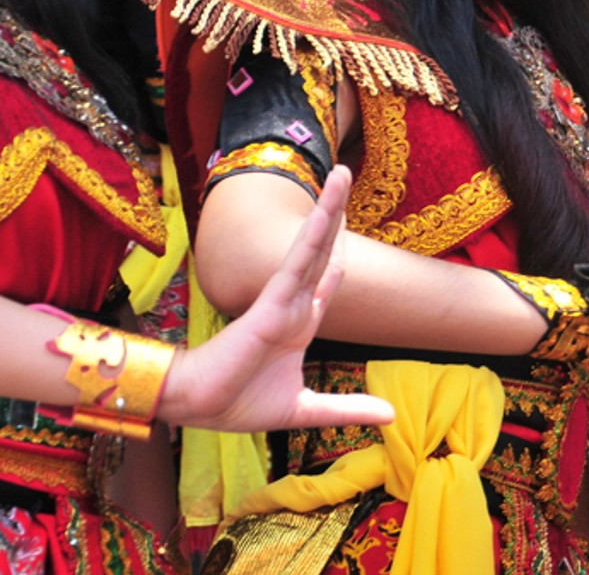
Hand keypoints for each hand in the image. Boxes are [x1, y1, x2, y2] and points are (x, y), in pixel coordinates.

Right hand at [158, 166, 393, 430]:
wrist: (198, 408)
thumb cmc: (239, 403)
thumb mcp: (306, 410)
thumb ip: (346, 409)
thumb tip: (390, 416)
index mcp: (300, 324)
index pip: (329, 278)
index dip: (341, 252)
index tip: (352, 224)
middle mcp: (293, 304)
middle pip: (323, 251)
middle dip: (337, 215)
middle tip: (347, 173)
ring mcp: (282, 301)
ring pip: (312, 246)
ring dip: (329, 209)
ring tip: (343, 172)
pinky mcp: (270, 305)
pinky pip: (295, 263)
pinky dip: (312, 236)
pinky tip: (327, 210)